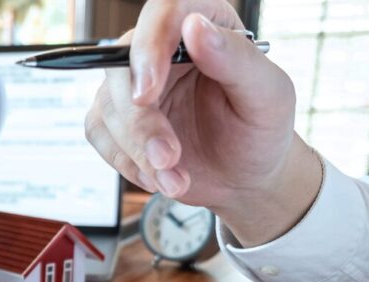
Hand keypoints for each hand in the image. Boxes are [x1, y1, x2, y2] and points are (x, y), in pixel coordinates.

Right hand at [85, 0, 322, 246]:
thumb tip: (196, 27)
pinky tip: (160, 176)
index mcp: (205, 24)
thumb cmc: (260, 132)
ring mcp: (135, 84)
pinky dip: (128, 163)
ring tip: (176, 179)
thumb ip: (237, 59)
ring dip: (138, 152)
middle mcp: (163, 48)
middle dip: (140, 122)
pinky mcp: (117, 118)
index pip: (164, 12)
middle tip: (167, 157)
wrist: (244, 178)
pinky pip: (100, 135)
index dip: (148, 47)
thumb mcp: (268, 96)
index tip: (146, 94)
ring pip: (108, 107)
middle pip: (122, 66)